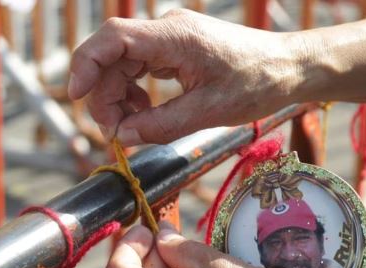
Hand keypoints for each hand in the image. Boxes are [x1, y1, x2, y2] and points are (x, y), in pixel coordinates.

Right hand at [69, 9, 305, 145]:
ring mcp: (171, 40)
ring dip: (119, 97)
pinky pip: (142, 69)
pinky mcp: (176, 51)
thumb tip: (124, 137)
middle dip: (104, 95)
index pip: (113, 38)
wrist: (290, 68)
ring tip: (130, 128)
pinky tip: (143, 113)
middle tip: (114, 134)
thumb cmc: (259, 83)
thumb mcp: (210, 111)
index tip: (75, 96)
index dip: (86, 64)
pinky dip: (135, 93)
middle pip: (113, 56)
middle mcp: (167, 32)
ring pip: (124, 64)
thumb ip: (162, 125)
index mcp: (175, 36)